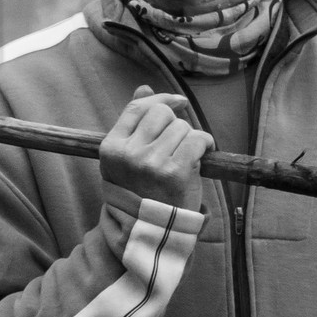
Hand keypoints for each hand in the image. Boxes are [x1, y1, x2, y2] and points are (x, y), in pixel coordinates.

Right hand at [99, 85, 213, 211]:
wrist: (152, 229)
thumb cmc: (141, 189)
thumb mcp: (127, 157)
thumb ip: (134, 122)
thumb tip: (145, 87)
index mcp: (111, 147)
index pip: (137, 108)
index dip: (161, 99)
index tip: (179, 102)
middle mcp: (128, 153)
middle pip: (161, 114)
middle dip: (176, 124)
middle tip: (178, 144)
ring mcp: (151, 162)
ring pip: (181, 127)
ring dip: (190, 138)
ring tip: (186, 156)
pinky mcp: (174, 172)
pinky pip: (196, 140)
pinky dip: (205, 144)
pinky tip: (203, 154)